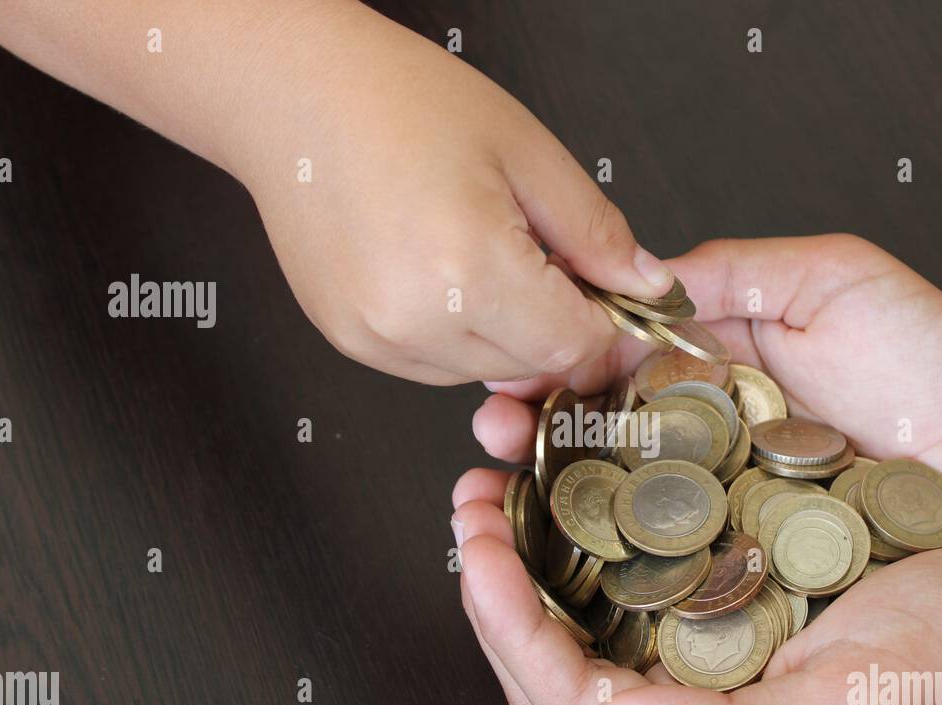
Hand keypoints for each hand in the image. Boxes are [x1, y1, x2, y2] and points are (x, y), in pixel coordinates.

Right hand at [237, 2, 673, 383]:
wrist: (293, 95)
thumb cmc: (398, 103)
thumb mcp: (527, 152)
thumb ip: (597, 233)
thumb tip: (648, 285)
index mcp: (468, 270)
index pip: (574, 345)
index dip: (600, 317)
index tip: (595, 283)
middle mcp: (416, 321)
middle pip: (532, 366)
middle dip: (552, 321)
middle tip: (534, 252)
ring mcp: (376, 340)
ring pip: (485, 372)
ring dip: (504, 331)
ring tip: (475, 251)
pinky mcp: (350, 343)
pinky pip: (435, 367)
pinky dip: (456, 334)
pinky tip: (439, 273)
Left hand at [451, 467, 941, 704]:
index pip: (561, 699)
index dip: (504, 621)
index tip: (481, 543)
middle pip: (547, 664)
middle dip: (496, 584)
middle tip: (475, 500)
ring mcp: (698, 672)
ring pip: (575, 624)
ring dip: (529, 557)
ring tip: (502, 488)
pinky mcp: (718, 624)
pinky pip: (623, 590)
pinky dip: (582, 542)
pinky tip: (573, 492)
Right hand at [476, 234, 941, 555]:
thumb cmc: (936, 354)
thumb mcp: (831, 277)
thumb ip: (733, 271)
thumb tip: (633, 276)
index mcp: (715, 365)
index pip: (611, 364)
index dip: (551, 371)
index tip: (504, 383)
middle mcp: (710, 437)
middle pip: (601, 439)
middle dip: (535, 441)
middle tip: (486, 450)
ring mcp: (730, 503)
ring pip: (629, 505)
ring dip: (561, 506)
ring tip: (505, 508)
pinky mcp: (757, 559)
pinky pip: (685, 563)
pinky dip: (629, 565)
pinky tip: (578, 567)